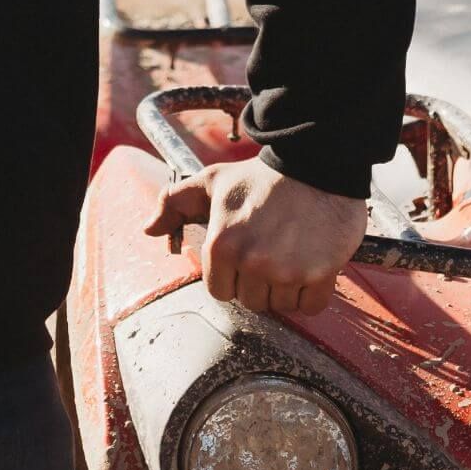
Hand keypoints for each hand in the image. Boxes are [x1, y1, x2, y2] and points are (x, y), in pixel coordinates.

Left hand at [144, 156, 367, 315]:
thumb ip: (174, 204)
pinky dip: (311, 292)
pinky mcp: (321, 274)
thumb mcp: (211, 182)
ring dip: (285, 287)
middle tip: (271, 249)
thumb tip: (149, 229)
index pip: (220, 291)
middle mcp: (253, 262)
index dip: (232, 275)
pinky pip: (310, 307)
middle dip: (259, 281)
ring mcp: (288, 271)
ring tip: (291, 253)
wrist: (316, 163)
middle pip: (252, 301)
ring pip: (281, 305)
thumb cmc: (261, 177)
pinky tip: (310, 264)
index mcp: (222, 245)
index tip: (245, 254)